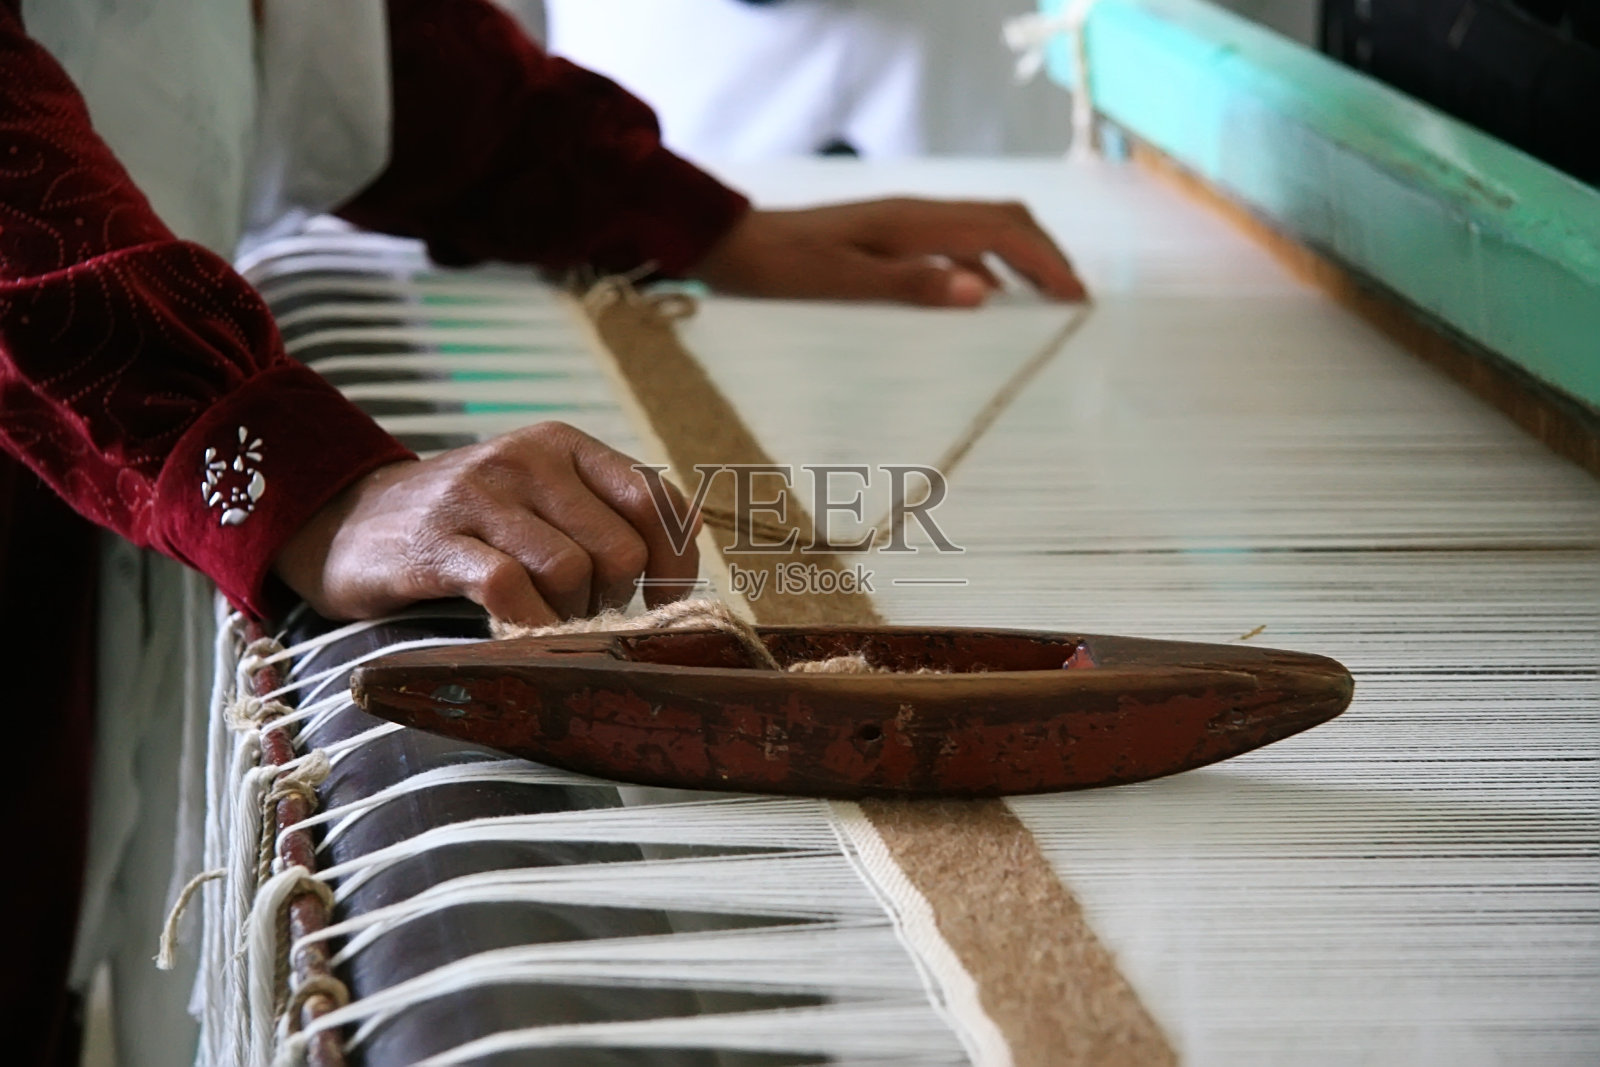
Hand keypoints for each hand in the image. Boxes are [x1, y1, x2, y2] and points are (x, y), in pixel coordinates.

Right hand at [273, 422, 699, 625]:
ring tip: (542, 619)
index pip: (656, 499)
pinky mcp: (437, 542)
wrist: (346, 521)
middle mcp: (527, 459)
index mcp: (564, 445)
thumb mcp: (539, 499)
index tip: (662, 603)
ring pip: (572, 572)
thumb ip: (603, 519)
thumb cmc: (467, 524)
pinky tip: (515, 635)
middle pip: (620, 549)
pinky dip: (527, 626)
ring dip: (568, 615)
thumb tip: (678, 575)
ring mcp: (480, 496)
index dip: (674, 563)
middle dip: (614, 600)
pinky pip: (510, 592)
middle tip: (581, 613)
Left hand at [692, 198, 1086, 306]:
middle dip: (1047, 255)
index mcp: (914, 221)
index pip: (1004, 230)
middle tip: (1075, 303)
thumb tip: (982, 289)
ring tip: (1045, 303)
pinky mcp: (893, 235)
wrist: (734, 247)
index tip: (1077, 301)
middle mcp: (918, 213)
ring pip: (985, 229)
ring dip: (1022, 259)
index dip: (1047, 263)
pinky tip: (985, 298)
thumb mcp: (841, 283)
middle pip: (1006, 219)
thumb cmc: (781, 269)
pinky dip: (990, 264)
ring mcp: (906, 222)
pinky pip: (959, 242)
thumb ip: (911, 284)